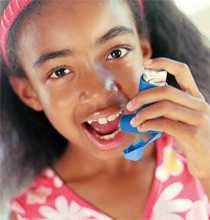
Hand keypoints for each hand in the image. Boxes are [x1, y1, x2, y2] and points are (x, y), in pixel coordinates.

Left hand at [127, 57, 209, 179]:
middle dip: (143, 96)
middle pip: (166, 90)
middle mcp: (200, 104)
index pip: (183, 71)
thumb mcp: (183, 121)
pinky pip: (165, 124)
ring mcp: (199, 119)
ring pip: (164, 106)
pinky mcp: (194, 134)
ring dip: (143, 113)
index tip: (147, 64)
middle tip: (129, 106)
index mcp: (195, 98)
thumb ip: (166, 111)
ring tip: (133, 121)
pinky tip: (142, 128)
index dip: (164, 63)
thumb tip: (140, 107)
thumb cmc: (192, 141)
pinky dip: (149, 124)